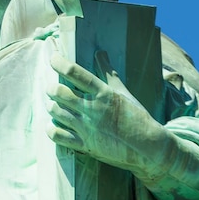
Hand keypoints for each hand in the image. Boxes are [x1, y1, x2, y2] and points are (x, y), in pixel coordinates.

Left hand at [46, 50, 167, 176]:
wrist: (148, 147)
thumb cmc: (136, 116)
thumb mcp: (122, 91)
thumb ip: (107, 71)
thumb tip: (99, 52)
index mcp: (102, 93)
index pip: (74, 72)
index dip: (59, 62)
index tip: (53, 58)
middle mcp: (92, 108)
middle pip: (59, 92)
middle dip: (51, 88)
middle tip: (52, 88)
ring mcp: (87, 127)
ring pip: (55, 111)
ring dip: (51, 106)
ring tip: (54, 104)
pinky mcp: (85, 145)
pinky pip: (58, 136)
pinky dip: (50, 129)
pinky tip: (53, 124)